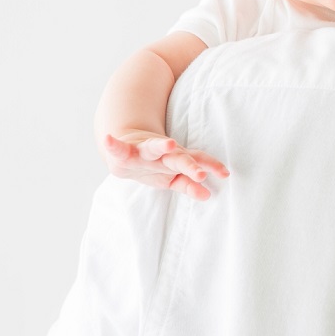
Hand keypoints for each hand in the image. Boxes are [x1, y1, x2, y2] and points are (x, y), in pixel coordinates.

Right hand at [101, 130, 229, 200]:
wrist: (128, 146)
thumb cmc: (154, 165)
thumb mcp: (172, 175)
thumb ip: (189, 184)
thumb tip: (207, 195)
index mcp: (176, 160)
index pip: (197, 162)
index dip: (210, 166)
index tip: (224, 173)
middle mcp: (163, 154)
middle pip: (179, 158)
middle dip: (190, 165)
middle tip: (202, 173)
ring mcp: (144, 152)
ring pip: (154, 148)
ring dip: (162, 146)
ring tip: (171, 144)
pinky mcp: (124, 152)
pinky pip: (119, 149)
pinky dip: (113, 145)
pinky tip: (109, 140)